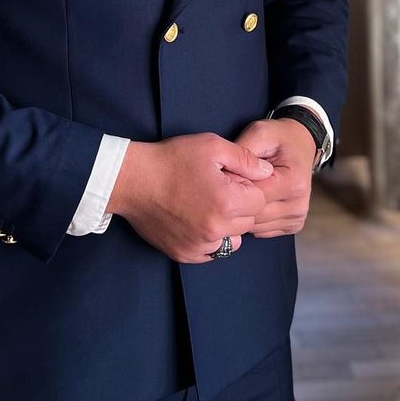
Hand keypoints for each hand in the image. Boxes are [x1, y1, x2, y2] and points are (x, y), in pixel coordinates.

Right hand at [107, 133, 272, 262]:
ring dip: (226, 225)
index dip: (248, 186)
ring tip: (206, 205)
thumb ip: (245, 159)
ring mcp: (199, 246)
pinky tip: (195, 219)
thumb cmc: (171, 160)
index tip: (231, 178)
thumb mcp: (211, 146)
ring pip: (232, 240)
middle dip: (239, 206)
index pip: (259, 201)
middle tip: (217, 189)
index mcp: (227, 203)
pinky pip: (211, 252)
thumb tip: (267, 172)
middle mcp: (216, 230)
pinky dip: (209, 239)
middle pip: (248, 222)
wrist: (132, 180)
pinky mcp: (184, 254)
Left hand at [233, 117, 315, 237]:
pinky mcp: (294, 224)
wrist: (301, 144)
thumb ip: (243, 152)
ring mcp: (297, 217)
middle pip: (254, 215)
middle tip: (230, 184)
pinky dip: (253, 219)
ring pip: (256, 226)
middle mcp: (299, 203)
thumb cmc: (278, 138)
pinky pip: (263, 231)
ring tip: (242, 190)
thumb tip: (226, 176)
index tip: (226, 174)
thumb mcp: (260, 133)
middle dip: (236, 201)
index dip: (234, 186)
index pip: (253, 196)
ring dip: (243, 212)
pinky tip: (252, 202)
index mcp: (292, 182)